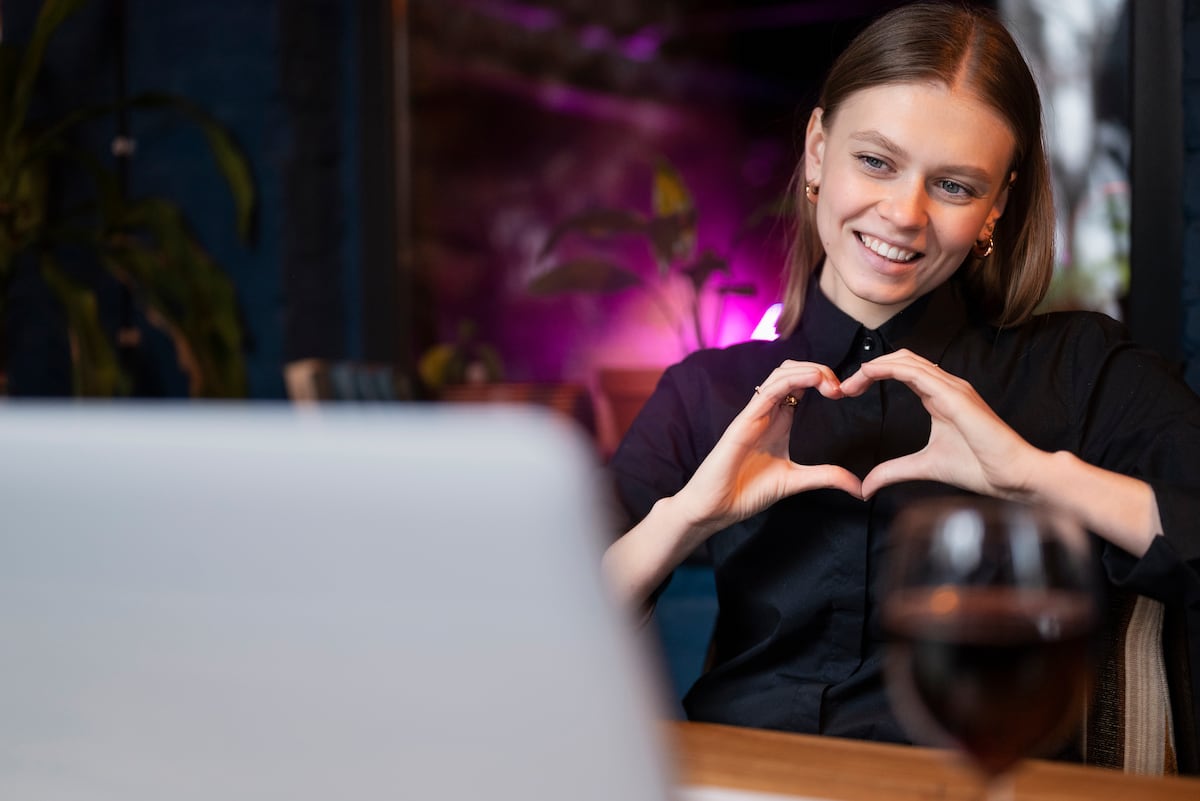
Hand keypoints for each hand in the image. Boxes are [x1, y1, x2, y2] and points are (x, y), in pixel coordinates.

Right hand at [673, 361, 863, 533]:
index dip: (822, 380)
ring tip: (830, 383)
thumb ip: (826, 477)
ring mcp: (754, 414)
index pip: (799, 385)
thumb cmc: (746, 492)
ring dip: (809, 370)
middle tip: (840, 388)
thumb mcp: (796, 482)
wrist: (715, 507)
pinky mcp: (744, 422)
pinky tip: (814, 381)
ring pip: (781, 374)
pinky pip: (767, 391)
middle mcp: (767, 412)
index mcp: (778, 421)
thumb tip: (860, 488)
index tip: (843, 394)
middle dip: (819, 370)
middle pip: (791, 371)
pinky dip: (792, 380)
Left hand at [839, 349, 1042, 499]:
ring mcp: (952, 387)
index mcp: (939, 396)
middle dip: (867, 369)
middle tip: (841, 389)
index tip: (847, 392)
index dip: (871, 375)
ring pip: (906, 360)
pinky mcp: (956, 396)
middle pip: (900, 360)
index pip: (900, 371)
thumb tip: (865, 487)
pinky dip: (890, 369)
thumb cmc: (979, 468)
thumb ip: (893, 471)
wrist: (1012, 476)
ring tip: (849, 384)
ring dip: (873, 367)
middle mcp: (946, 386)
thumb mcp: (923, 467)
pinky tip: (869, 375)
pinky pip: (918, 373)